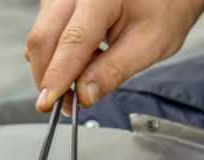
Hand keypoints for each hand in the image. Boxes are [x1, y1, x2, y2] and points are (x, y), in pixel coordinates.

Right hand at [25, 0, 203, 113]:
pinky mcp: (56, 3)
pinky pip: (44, 34)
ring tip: (82, 79)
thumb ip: (114, 71)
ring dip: (52, 69)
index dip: (58, 75)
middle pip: (44, 38)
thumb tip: (84, 95)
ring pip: (40, 38)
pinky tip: (79, 62)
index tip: (49, 103)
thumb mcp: (148, 45)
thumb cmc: (163, 10)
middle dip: (48, 78)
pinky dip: (56, 57)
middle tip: (66, 104)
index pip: (72, 40)